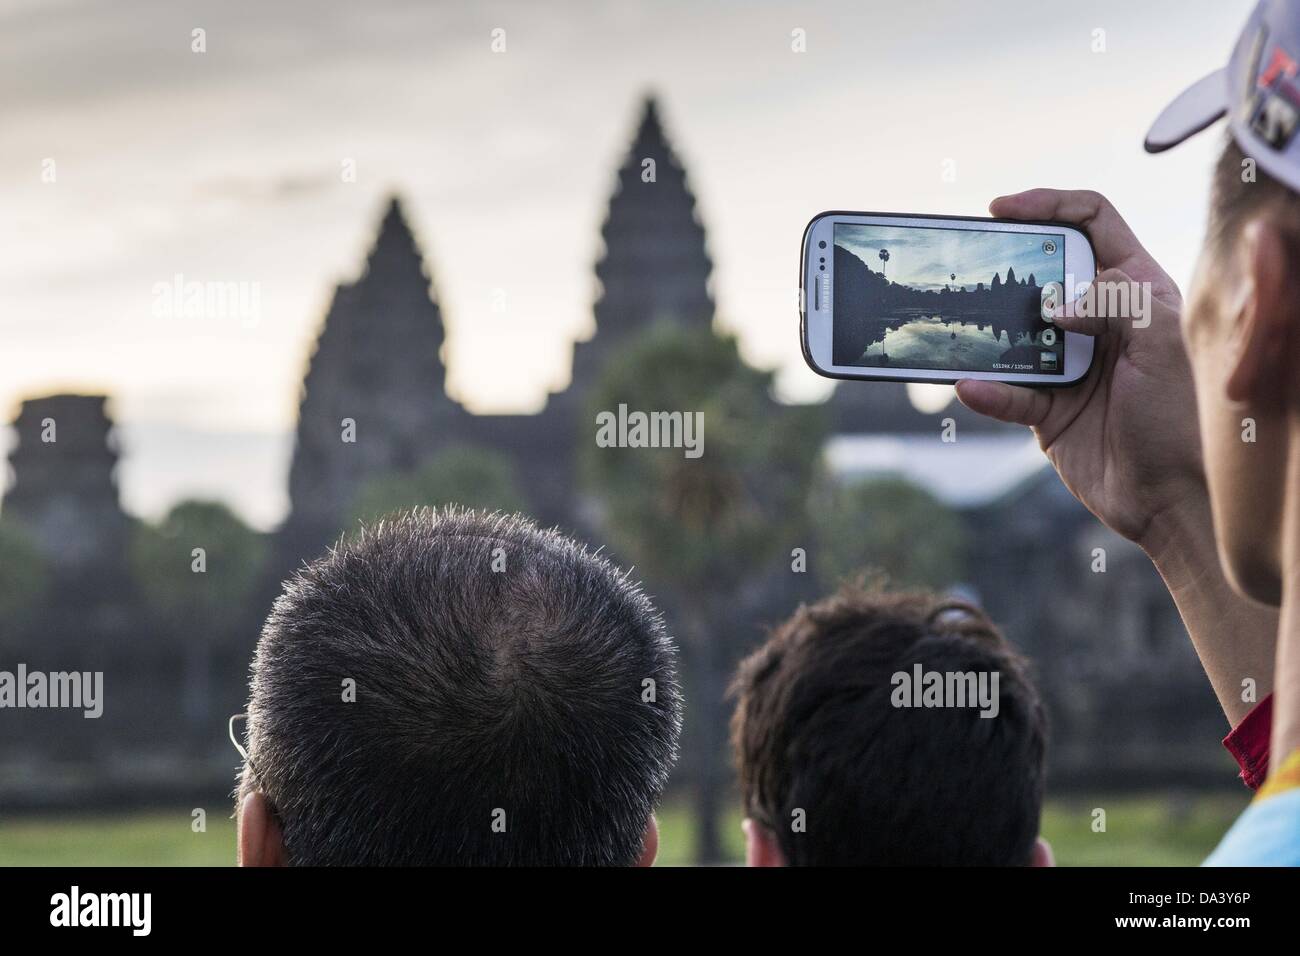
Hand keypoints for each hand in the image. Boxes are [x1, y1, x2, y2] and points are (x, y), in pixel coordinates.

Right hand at [957, 190, 1277, 727]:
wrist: (1170, 499)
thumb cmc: (1182, 416)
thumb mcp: (1162, 343)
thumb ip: (1114, 303)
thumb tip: (1051, 305)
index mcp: (1136, 289)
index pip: (1091, 222)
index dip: (1048, 205)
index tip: (1002, 210)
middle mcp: (1098, 320)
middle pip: (1040, 273)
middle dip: (1003, 266)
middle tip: (968, 264)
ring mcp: (1067, 363)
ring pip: (1012, 331)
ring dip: (986, 330)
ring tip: (958, 324)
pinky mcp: (1044, 408)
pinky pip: (1005, 391)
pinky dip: (987, 390)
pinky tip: (972, 385)